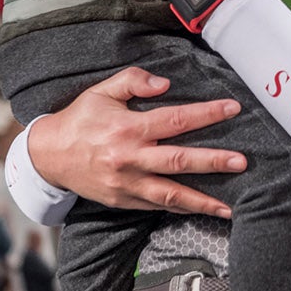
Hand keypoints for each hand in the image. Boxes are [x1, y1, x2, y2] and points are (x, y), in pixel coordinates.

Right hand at [27, 65, 245, 215]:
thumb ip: (133, 80)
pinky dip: (181, 208)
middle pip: (179, 161)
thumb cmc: (80, 120)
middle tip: (242, 162)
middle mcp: (130, 158)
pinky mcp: (124, 201)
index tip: (232, 108)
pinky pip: (157, 206)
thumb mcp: (102, 91)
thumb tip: (165, 83)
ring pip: (171, 194)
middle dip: (213, 162)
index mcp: (127, 128)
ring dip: (203, 201)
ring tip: (230, 206)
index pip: (174, 119)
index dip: (205, 114)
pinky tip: (202, 210)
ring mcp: (127, 184)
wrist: (48, 156)